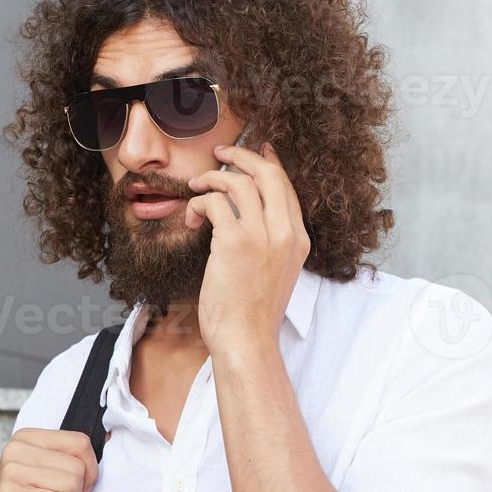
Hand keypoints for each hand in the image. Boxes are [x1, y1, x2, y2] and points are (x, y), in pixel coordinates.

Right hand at [0, 427, 99, 491]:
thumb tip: (111, 438)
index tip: (74, 483)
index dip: (88, 469)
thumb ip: (74, 455)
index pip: (80, 442)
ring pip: (70, 483)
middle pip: (77, 465)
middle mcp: (15, 449)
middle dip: (74, 489)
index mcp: (27, 437)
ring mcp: (11, 472)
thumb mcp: (52, 471)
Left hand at [186, 142, 310, 357]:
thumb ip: (270, 242)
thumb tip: (246, 213)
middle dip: (242, 157)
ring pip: (238, 182)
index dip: (269, 164)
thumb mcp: (275, 271)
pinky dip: (198, 203)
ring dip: (212, 178)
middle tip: (221, 154)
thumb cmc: (253, 313)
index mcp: (298, 240)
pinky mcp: (234, 241)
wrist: (246, 339)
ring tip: (197, 187)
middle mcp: (285, 233)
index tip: (256, 151)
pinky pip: (214, 202)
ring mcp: (262, 235)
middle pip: (268, 174)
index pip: (286, 188)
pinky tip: (192, 218)